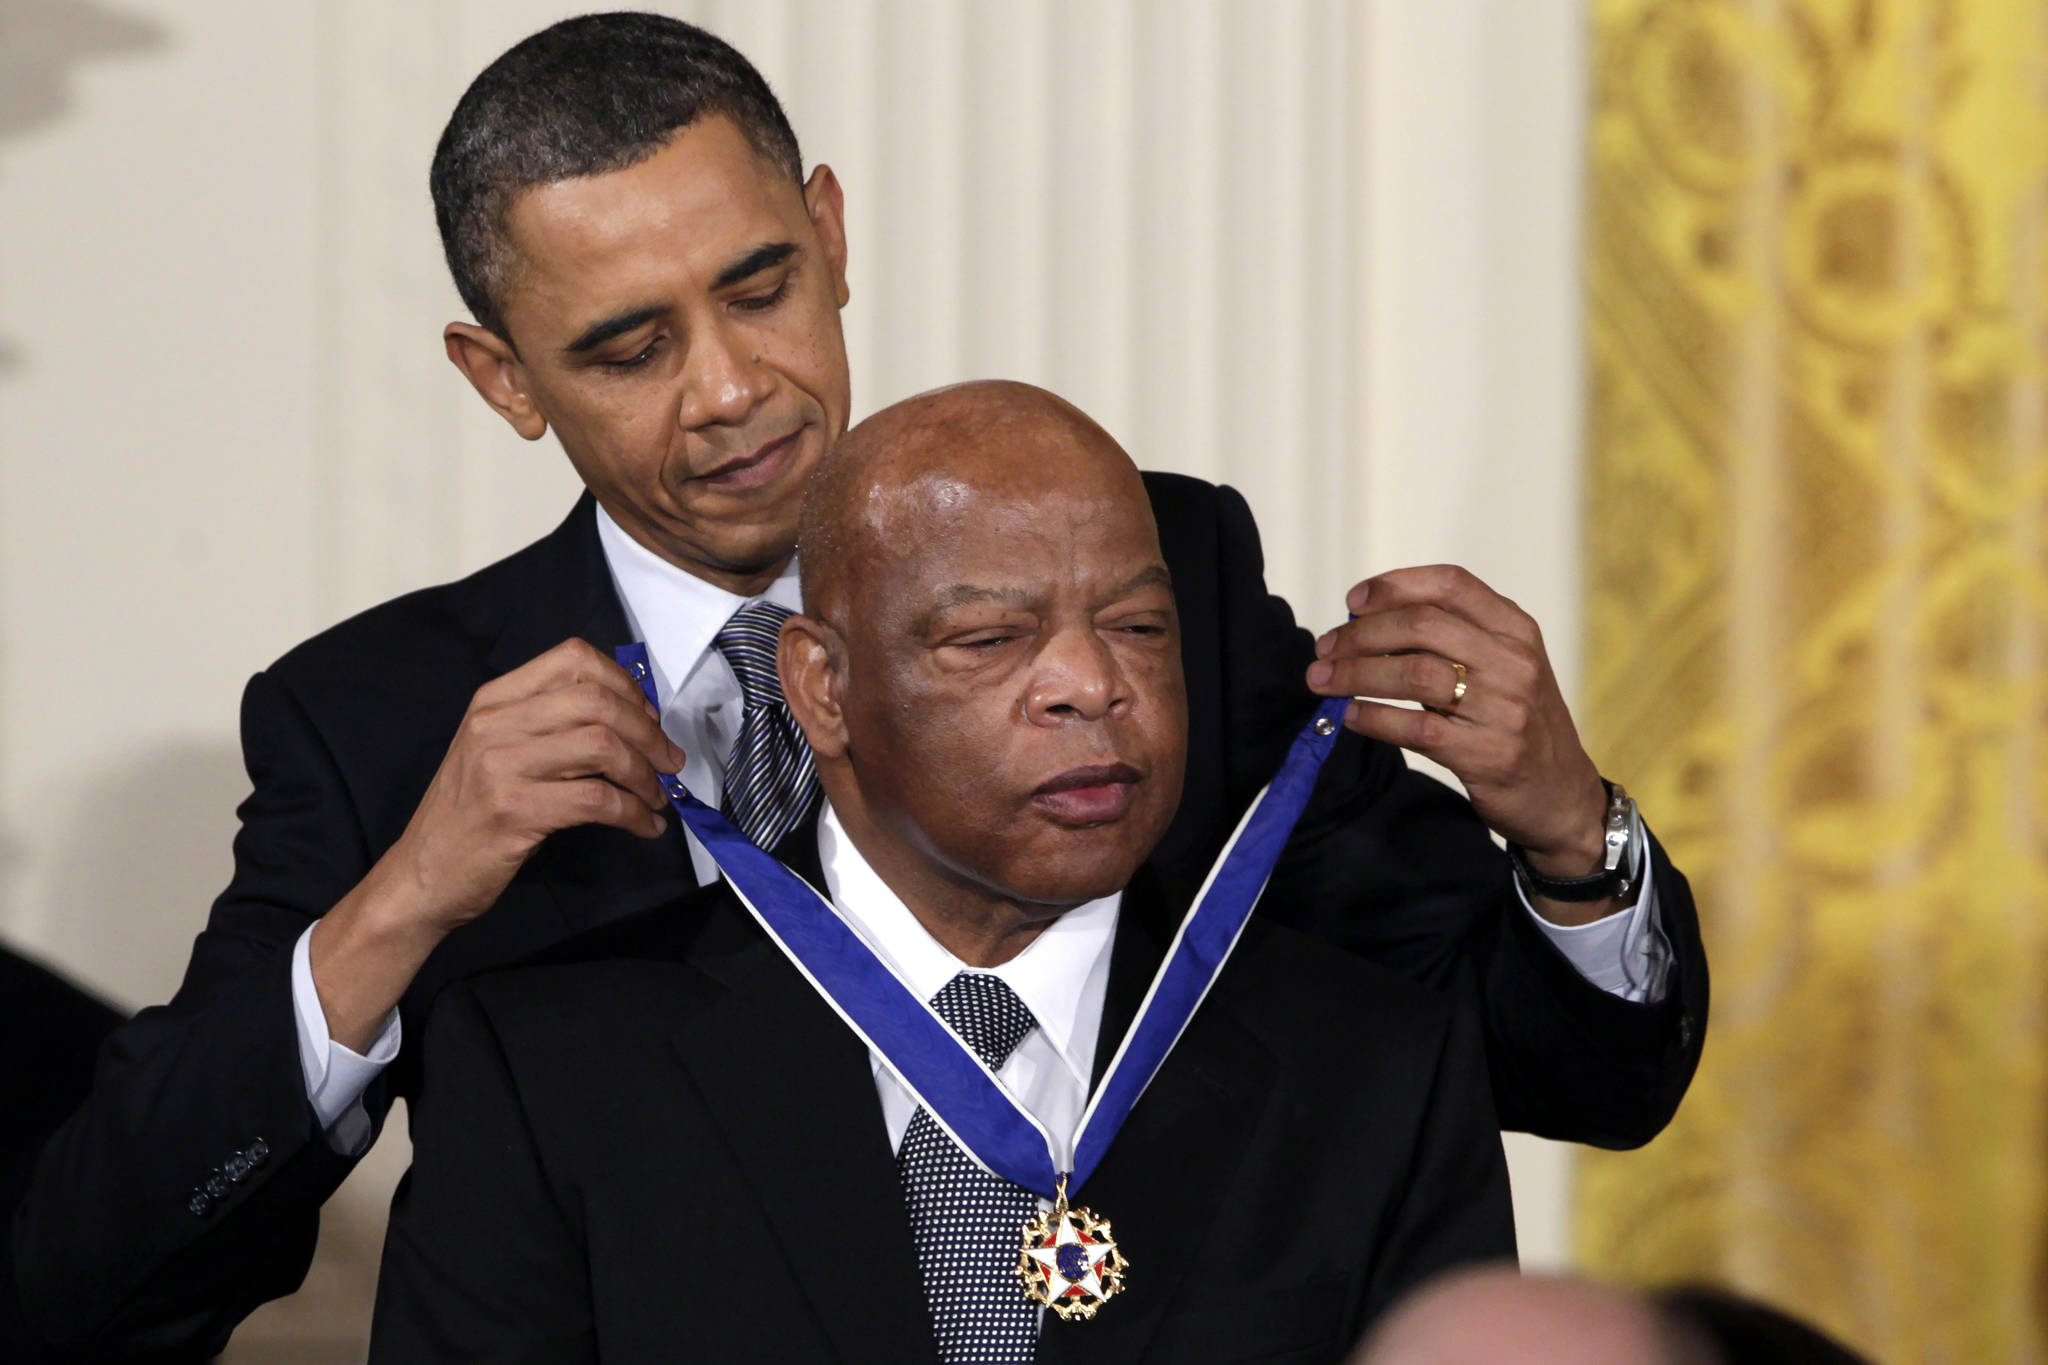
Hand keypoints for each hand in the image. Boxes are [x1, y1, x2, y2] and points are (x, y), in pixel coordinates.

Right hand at [384, 637, 685, 932]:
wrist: (422, 874)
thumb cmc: (471, 813)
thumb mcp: (498, 751)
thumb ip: (549, 724)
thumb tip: (633, 715)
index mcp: (494, 700)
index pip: (573, 659)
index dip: (624, 684)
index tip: (647, 717)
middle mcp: (495, 723)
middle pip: (597, 701)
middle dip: (648, 732)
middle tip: (668, 762)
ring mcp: (501, 766)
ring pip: (602, 746)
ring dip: (644, 774)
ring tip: (656, 798)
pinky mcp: (515, 812)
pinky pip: (597, 801)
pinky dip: (633, 813)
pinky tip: (644, 826)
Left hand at [1306, 566, 1609, 914]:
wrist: (1562, 796)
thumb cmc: (1518, 723)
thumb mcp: (1504, 667)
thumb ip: (1453, 639)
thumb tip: (1365, 624)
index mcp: (1516, 629)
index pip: (1450, 585)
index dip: (1394, 586)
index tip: (1353, 602)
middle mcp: (1513, 662)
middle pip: (1421, 625)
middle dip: (1361, 634)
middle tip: (1326, 649)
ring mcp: (1504, 708)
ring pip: (1413, 674)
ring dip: (1356, 674)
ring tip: (1323, 680)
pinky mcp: (1487, 754)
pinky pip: (1415, 728)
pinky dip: (1373, 718)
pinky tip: (1350, 715)